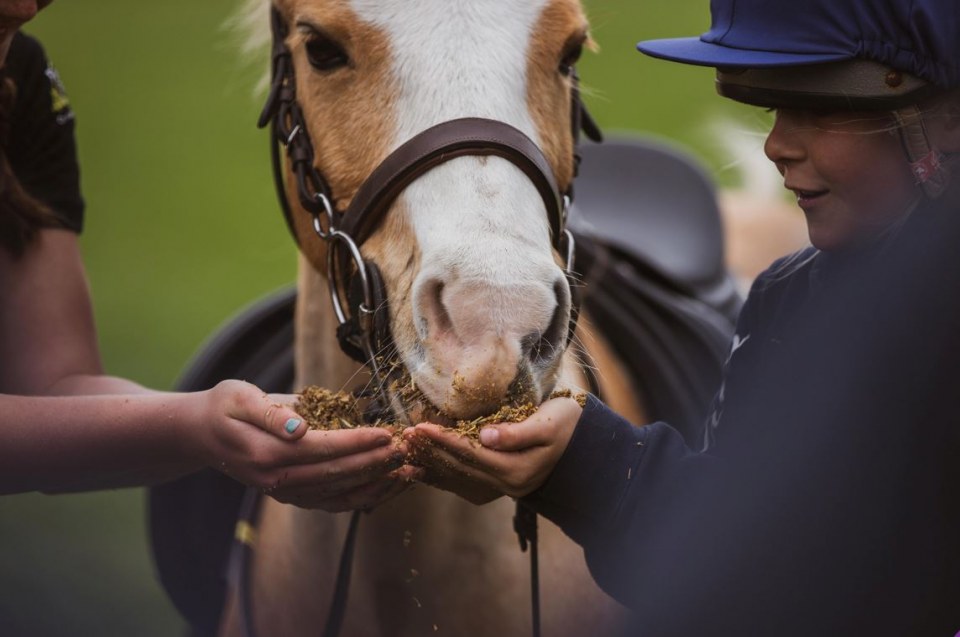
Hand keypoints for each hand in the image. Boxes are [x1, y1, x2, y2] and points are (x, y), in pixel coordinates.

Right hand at [182, 380, 413, 510]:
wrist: (202, 436)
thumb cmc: (225, 408)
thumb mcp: (241, 397)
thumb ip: (271, 413)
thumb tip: (299, 427)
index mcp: (267, 453)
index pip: (322, 449)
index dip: (357, 443)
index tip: (386, 434)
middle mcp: (277, 480)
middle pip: (337, 475)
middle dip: (376, 463)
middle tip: (407, 450)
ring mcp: (285, 492)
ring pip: (340, 495)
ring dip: (377, 485)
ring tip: (409, 472)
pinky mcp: (293, 496)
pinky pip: (334, 502)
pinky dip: (364, 496)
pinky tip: (388, 486)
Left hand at [403, 396, 581, 500]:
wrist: (587, 448)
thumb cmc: (569, 425)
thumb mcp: (549, 422)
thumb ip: (517, 432)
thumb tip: (485, 435)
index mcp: (517, 469)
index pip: (471, 453)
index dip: (443, 440)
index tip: (420, 427)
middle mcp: (506, 484)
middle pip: (459, 467)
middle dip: (430, 451)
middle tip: (404, 436)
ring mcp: (502, 488)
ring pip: (457, 479)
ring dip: (429, 467)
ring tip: (405, 456)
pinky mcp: (498, 485)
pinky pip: (463, 484)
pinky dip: (440, 477)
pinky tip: (422, 471)